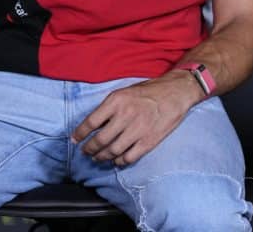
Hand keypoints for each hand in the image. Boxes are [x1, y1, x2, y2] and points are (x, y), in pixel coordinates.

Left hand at [71, 73, 202, 166]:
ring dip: (102, 157)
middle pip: (99, 140)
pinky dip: (119, 161)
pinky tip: (117, 160)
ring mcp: (138, 130)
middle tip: (86, 151)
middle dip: (89, 149)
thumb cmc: (150, 91)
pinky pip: (129, 157)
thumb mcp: (125, 92)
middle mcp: (126, 115)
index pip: (90, 122)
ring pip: (112, 151)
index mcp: (117, 101)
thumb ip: (110, 107)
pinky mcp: (149, 140)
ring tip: (99, 157)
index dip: (79, 134)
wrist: (177, 92)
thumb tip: (94, 125)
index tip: (75, 140)